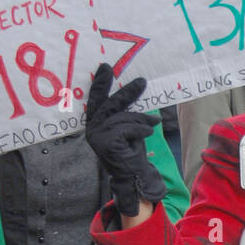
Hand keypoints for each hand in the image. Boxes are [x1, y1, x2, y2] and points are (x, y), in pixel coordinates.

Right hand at [84, 63, 164, 217]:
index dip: (101, 83)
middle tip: (142, 82)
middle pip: (111, 105)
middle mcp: (92, 129)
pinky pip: (129, 128)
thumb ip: (125, 113)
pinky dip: (142, 129)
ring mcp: (98, 136)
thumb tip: (135, 88)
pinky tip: (148, 133)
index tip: (106, 67)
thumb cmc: (131, 151)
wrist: (133, 177)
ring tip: (152, 124)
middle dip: (128, 93)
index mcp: (95, 123)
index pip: (96, 100)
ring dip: (142, 120)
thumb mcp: (127, 128)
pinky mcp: (107, 143)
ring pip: (124, 117)